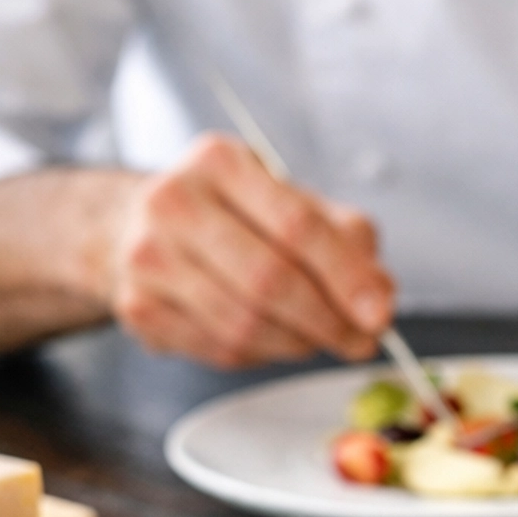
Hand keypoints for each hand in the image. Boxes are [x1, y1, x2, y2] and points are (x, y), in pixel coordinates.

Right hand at [110, 134, 394, 367]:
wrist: (142, 226)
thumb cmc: (233, 215)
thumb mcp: (293, 204)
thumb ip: (346, 241)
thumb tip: (380, 297)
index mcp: (220, 162)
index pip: (297, 226)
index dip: (346, 277)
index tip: (379, 314)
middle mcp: (173, 201)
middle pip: (269, 280)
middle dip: (327, 321)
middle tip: (360, 341)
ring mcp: (147, 257)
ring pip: (244, 324)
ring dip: (297, 342)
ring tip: (319, 338)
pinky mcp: (138, 308)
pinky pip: (218, 349)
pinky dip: (260, 354)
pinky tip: (272, 337)